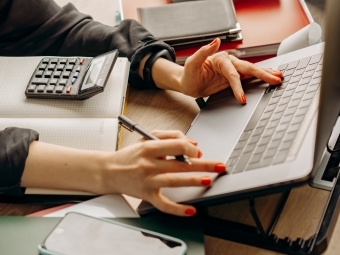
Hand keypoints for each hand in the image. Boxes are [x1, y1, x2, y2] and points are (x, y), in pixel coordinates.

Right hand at [101, 130, 225, 215]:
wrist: (109, 170)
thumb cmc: (130, 155)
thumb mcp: (146, 138)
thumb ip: (170, 136)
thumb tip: (193, 144)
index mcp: (149, 148)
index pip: (177, 145)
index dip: (192, 148)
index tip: (199, 152)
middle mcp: (149, 164)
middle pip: (181, 164)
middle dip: (203, 165)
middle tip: (219, 166)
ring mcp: (148, 181)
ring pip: (175, 181)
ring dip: (193, 180)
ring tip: (208, 180)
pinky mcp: (146, 195)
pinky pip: (164, 204)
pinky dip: (178, 209)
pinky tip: (191, 210)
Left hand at [179, 37, 282, 102]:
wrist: (188, 83)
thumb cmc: (188, 74)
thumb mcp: (191, 63)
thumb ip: (203, 52)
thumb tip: (216, 41)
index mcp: (221, 59)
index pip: (233, 74)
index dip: (238, 86)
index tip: (242, 98)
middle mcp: (229, 63)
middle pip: (248, 69)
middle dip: (263, 74)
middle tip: (275, 79)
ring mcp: (232, 70)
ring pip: (251, 71)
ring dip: (265, 74)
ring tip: (278, 76)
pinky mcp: (233, 78)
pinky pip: (248, 78)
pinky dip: (260, 78)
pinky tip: (269, 78)